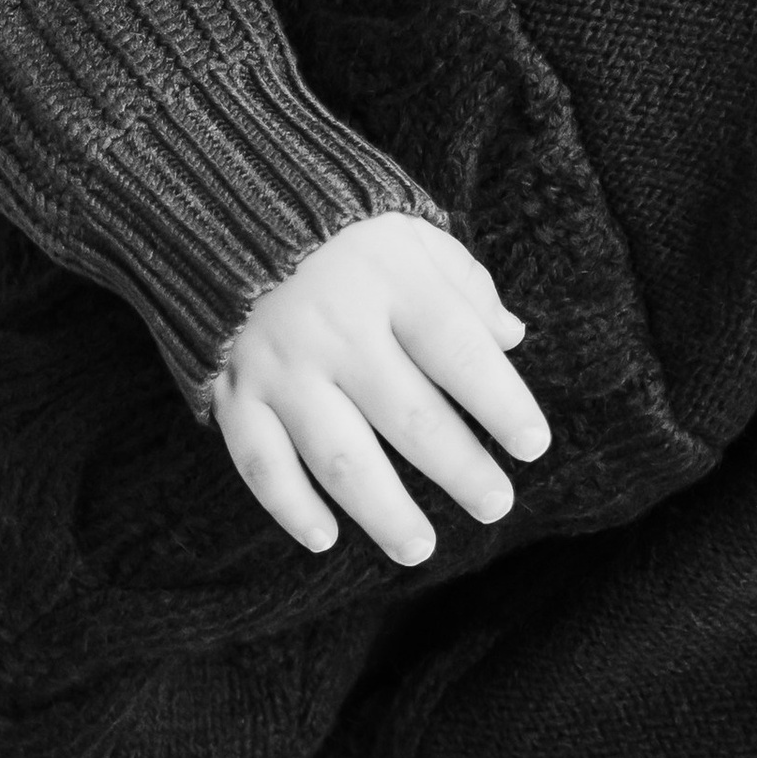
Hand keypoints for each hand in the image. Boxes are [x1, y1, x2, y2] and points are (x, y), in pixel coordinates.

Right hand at [209, 216, 550, 565]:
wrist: (223, 210)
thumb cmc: (340, 233)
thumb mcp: (410, 234)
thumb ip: (464, 285)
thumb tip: (512, 338)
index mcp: (390, 280)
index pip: (457, 350)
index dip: (500, 402)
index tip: (532, 446)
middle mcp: (336, 327)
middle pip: (408, 414)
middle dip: (458, 468)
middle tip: (496, 505)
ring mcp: (280, 364)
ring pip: (339, 455)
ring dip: (384, 510)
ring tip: (420, 547)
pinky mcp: (232, 392)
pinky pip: (260, 463)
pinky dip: (290, 507)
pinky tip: (325, 537)